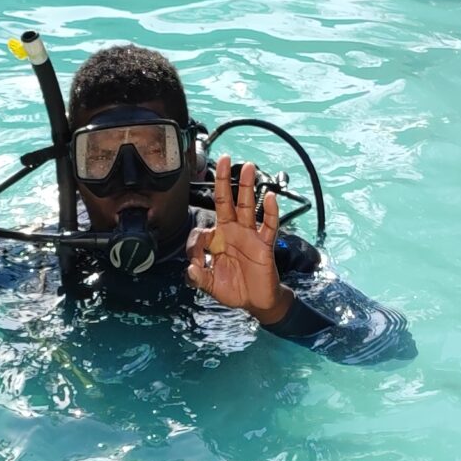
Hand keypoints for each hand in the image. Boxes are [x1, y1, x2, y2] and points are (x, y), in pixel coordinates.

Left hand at [185, 156, 292, 324]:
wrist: (257, 301)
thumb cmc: (234, 289)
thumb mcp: (211, 286)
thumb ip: (199, 277)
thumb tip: (190, 269)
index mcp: (218, 239)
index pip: (203, 229)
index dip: (195, 242)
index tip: (196, 259)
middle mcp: (233, 232)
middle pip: (227, 201)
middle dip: (224, 181)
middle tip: (224, 159)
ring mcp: (250, 236)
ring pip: (248, 206)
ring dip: (247, 187)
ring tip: (248, 167)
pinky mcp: (264, 244)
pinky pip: (269, 225)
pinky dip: (271, 212)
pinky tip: (270, 198)